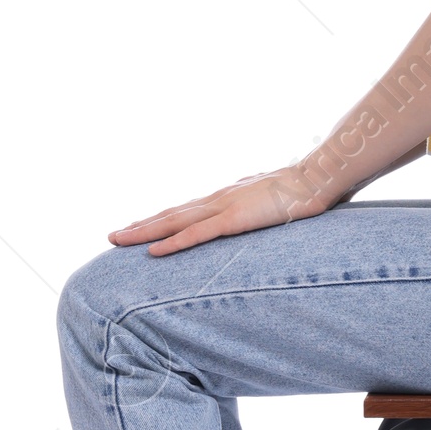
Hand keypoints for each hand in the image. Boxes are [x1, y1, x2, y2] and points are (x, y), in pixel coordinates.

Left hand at [108, 166, 333, 256]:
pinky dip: (173, 243)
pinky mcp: (234, 219)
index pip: (185, 211)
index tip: (138, 228)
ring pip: (174, 222)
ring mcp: (224, 207)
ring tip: (117, 239)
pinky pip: (197, 235)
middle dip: (140, 226)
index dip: (160, 220)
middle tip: (112, 236)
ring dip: (143, 231)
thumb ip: (257, 205)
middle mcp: (217, 199)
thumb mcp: (273, 199)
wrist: (318, 177)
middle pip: (170, 214)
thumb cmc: (302, 189)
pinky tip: (152, 252)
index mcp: (226, 197)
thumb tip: (252, 210)